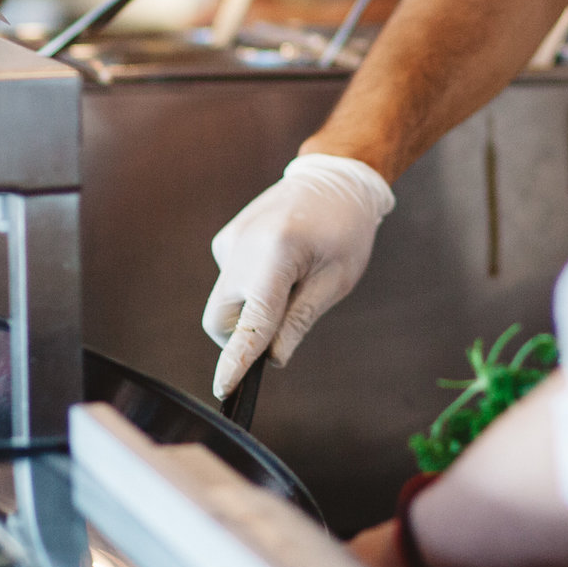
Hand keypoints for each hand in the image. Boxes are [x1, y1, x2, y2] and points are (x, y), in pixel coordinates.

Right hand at [202, 153, 394, 397]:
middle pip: (222, 319)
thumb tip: (274, 359)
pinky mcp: (225, 240)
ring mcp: (229, 241)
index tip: (224, 388)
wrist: (334, 178)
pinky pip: (231, 282)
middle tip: (284, 325)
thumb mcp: (336, 279)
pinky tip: (282, 264)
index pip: (251, 322)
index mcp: (275, 255)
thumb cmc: (345, 229)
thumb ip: (301, 319)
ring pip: (226, 302)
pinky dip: (251, 288)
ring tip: (293, 280)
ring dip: (252, 309)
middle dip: (243, 337)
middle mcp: (241, 247)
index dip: (238, 360)